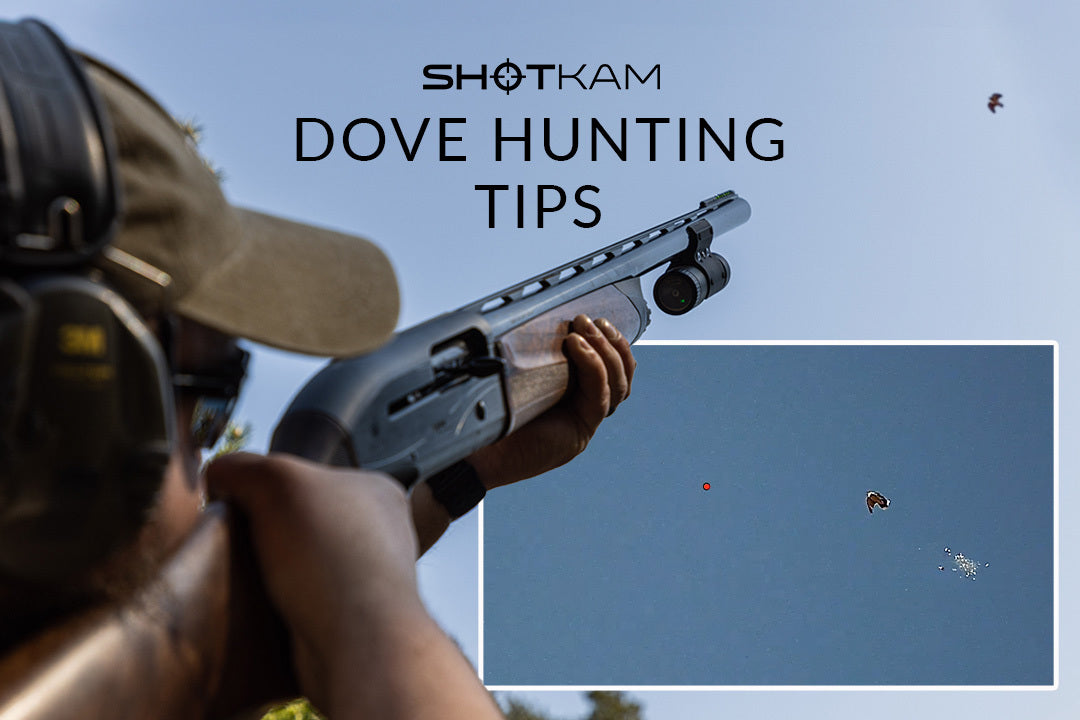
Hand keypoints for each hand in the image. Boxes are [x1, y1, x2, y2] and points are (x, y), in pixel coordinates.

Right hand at [205, 452, 500, 718]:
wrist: (359, 644)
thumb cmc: (334, 556)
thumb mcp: (278, 482)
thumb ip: (241, 467)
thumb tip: (217, 476)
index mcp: (375, 489)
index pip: (307, 474)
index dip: (266, 485)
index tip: (241, 502)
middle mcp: (376, 532)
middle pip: (299, 520)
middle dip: (265, 531)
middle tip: (239, 541)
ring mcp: (363, 578)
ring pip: (296, 564)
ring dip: (267, 572)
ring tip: (248, 577)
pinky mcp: (344, 618)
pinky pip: (297, 602)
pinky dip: (276, 605)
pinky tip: (262, 606)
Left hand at [467, 314, 636, 489]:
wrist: (478, 454)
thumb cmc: (492, 414)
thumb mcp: (521, 377)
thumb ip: (539, 356)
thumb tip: (542, 318)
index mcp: (575, 396)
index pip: (613, 369)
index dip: (614, 343)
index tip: (597, 319)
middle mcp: (584, 410)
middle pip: (622, 376)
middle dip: (612, 342)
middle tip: (588, 319)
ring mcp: (585, 423)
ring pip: (617, 385)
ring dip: (605, 350)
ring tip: (583, 327)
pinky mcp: (579, 432)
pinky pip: (599, 397)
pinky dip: (593, 367)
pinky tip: (577, 346)